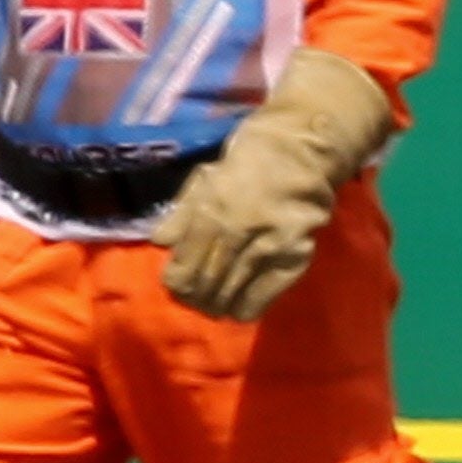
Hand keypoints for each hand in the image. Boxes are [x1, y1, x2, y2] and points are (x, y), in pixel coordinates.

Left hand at [155, 49, 389, 321]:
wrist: (300, 154)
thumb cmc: (245, 164)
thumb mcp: (204, 180)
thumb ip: (180, 214)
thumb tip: (160, 245)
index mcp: (213, 211)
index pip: (184, 266)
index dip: (176, 284)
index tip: (176, 288)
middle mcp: (239, 232)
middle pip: (206, 284)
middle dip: (195, 298)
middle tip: (194, 301)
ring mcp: (270, 246)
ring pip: (233, 293)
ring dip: (218, 305)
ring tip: (213, 307)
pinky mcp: (296, 257)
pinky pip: (265, 296)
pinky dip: (248, 307)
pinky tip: (240, 309)